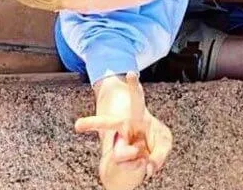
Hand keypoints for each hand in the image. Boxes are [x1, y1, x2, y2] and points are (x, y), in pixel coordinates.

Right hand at [75, 73, 172, 189]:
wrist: (138, 157)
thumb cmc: (153, 141)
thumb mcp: (164, 140)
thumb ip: (160, 151)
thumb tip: (145, 164)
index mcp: (136, 115)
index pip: (136, 98)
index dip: (133, 86)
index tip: (130, 73)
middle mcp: (123, 126)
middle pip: (106, 124)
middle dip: (93, 124)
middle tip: (77, 126)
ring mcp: (118, 142)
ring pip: (120, 154)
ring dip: (135, 157)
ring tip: (142, 155)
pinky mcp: (114, 156)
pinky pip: (127, 166)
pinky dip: (138, 168)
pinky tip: (138, 163)